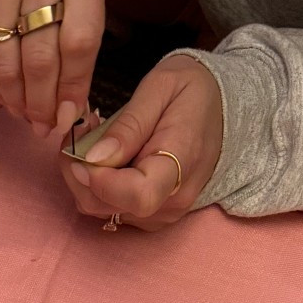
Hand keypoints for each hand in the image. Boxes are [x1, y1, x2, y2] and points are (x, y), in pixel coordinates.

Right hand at [0, 0, 103, 132]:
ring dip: (18, 100)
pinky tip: (7, 96)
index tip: (70, 114)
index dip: (74, 87)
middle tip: (45, 124)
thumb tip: (72, 102)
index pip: (80, 41)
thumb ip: (82, 29)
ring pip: (8, 63)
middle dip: (44, 103)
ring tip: (26, 115)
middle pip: (42, 58)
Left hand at [63, 55, 222, 228]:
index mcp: (182, 163)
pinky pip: (108, 207)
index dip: (102, 180)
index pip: (139, 194)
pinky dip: (94, 184)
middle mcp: (172, 199)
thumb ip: (129, 125)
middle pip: (107, 205)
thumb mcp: (161, 87)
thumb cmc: (193, 91)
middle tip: (80, 129)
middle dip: (79, 170)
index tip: (83, 153)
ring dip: (82, 175)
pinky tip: (102, 155)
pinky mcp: (148, 215)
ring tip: (91, 136)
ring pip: (100, 208)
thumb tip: (94, 158)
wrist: (224, 108)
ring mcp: (160, 213)